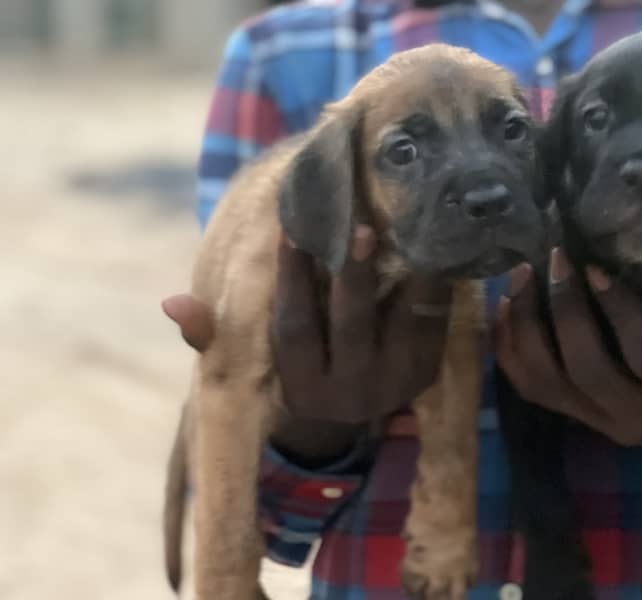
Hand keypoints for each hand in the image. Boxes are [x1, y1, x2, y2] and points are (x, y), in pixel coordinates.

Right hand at [162, 225, 451, 462]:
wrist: (354, 404)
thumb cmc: (298, 366)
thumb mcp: (259, 361)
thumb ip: (217, 333)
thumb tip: (171, 304)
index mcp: (303, 387)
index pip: (294, 329)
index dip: (291, 280)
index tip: (289, 231)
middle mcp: (350, 392)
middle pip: (352, 326)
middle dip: (353, 275)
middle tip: (356, 226)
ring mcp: (395, 383)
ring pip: (401, 323)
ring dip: (401, 273)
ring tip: (401, 227)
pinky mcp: (428, 371)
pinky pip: (433, 323)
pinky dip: (431, 283)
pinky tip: (428, 244)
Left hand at [494, 236, 641, 446]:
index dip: (618, 312)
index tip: (595, 266)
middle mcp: (639, 423)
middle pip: (587, 370)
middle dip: (563, 311)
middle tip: (553, 259)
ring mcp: (600, 424)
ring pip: (547, 381)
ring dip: (526, 325)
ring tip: (522, 274)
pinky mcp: (574, 417)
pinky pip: (527, 387)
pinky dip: (508, 347)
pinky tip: (505, 305)